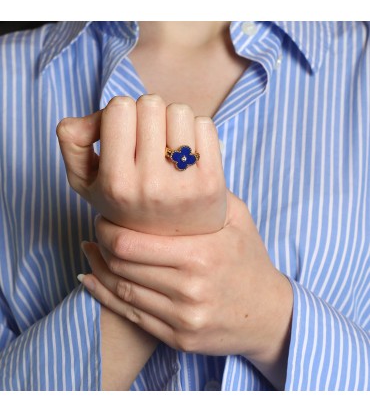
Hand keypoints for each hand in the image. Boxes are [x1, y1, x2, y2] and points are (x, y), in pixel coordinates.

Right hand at [56, 94, 226, 235]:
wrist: (174, 237)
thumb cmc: (130, 201)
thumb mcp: (88, 179)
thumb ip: (73, 142)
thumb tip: (91, 116)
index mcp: (116, 184)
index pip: (120, 106)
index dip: (122, 114)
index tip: (126, 133)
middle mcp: (150, 186)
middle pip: (151, 103)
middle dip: (148, 116)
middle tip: (150, 142)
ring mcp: (185, 185)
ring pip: (180, 110)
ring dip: (173, 123)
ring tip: (169, 149)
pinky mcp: (213, 182)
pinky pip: (205, 124)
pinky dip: (196, 132)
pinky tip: (189, 156)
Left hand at [81, 189, 292, 388]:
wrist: (270, 314)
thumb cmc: (251, 261)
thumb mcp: (239, 218)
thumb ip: (208, 192)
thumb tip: (177, 164)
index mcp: (201, 255)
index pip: (131, 243)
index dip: (107, 229)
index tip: (104, 218)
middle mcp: (189, 289)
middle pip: (122, 266)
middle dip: (100, 245)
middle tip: (97, 231)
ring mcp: (183, 318)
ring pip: (121, 292)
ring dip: (99, 269)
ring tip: (91, 251)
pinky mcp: (179, 338)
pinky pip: (131, 317)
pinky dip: (104, 296)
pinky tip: (92, 280)